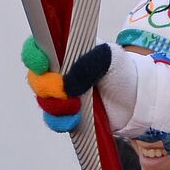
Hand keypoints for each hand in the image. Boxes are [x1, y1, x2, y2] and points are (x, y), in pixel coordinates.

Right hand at [22, 38, 137, 133]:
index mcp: (66, 52)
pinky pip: (53, 121)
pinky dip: (61, 121)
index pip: (38, 49)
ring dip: (58, 105)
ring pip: (44, 101)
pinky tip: (76, 118)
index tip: (42, 64)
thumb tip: (66, 83)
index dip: (33, 56)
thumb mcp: (109, 58)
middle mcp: (58, 73)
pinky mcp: (66, 115)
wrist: (135, 98)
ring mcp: (61, 95)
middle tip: (65, 91)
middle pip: (37, 79)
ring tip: (78, 105)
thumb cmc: (121, 71)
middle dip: (48, 87)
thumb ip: (88, 64)